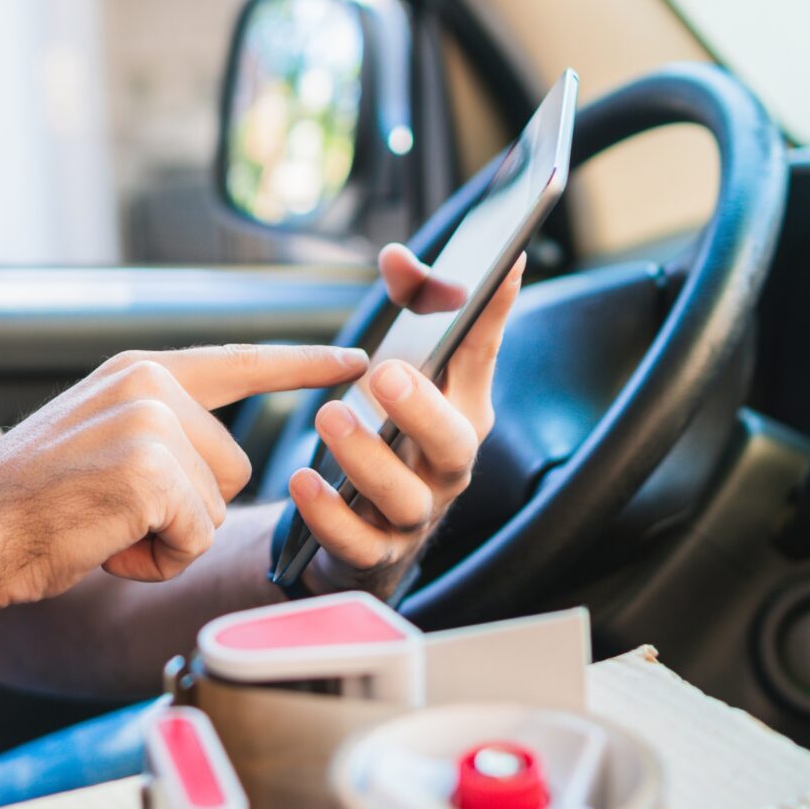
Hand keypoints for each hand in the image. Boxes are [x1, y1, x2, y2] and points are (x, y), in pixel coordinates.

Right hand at [0, 343, 365, 608]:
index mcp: (136, 372)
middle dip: (186, 511)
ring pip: (217, 507)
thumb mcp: (99, 441)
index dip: (304, 365)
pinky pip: (195, 537)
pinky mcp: (152, 471)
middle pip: (235, 467)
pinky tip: (106, 545)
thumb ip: (157, 432)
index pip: (240, 361)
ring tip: (105, 528)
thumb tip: (224, 464)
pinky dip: (157, 560)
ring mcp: (151, 423)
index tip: (357, 362)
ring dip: (170, 538)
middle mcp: (148, 384)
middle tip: (113, 515)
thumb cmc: (28, 506)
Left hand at [291, 244, 523, 596]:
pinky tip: (304, 481)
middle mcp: (446, 466)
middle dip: (423, 408)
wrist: (363, 531)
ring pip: (404, 496)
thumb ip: (404, 309)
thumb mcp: (398, 373)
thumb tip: (398, 257)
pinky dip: (330, 514)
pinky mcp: (375, 552)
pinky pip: (358, 542)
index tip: (505, 261)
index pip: (481, 357)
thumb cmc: (390, 437)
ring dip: (367, 456)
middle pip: (454, 443)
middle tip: (386, 372)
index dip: (494, 311)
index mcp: (460, 412)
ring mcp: (414, 513)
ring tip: (329, 416)